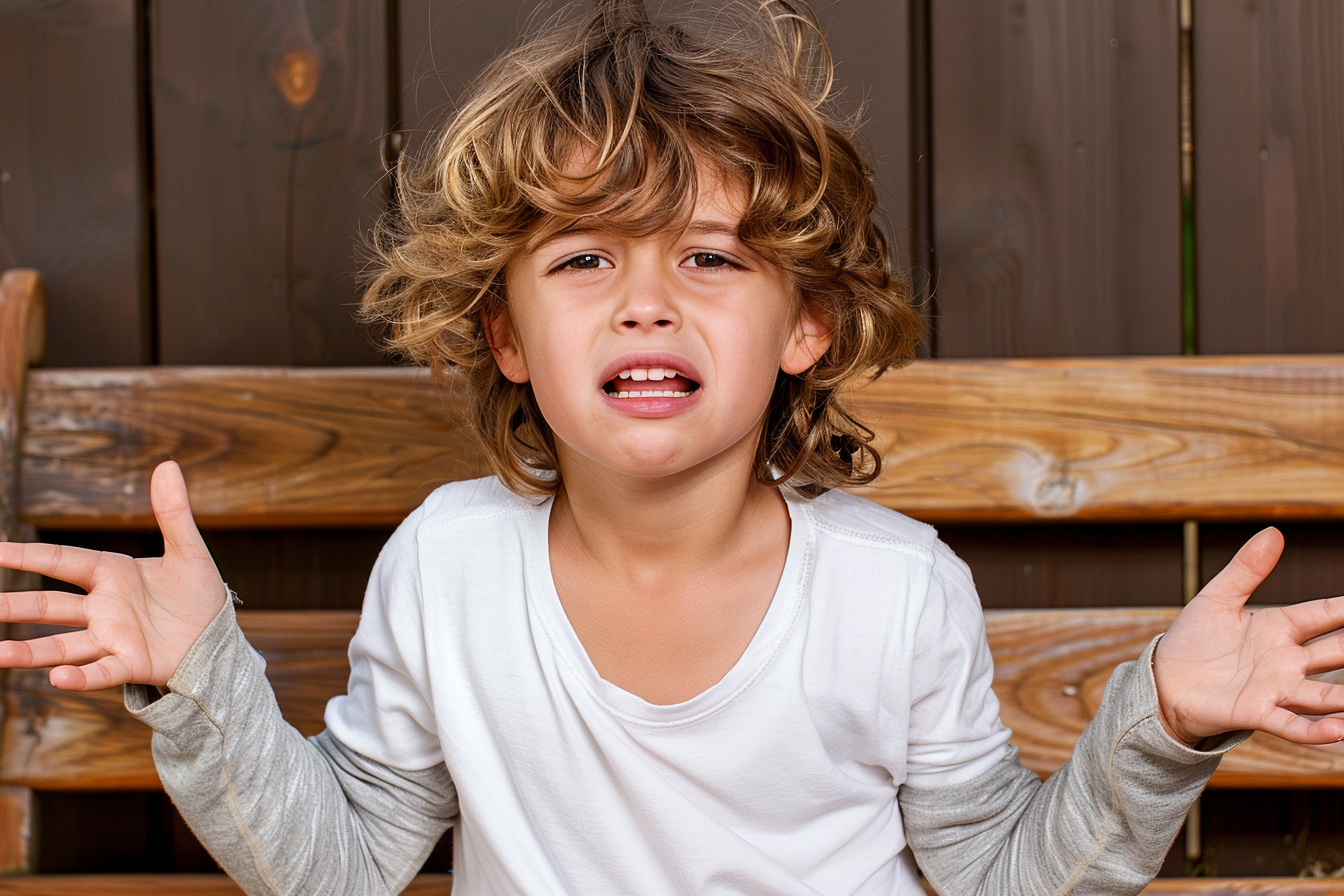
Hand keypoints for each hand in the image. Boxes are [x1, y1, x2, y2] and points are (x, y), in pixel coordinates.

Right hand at [0, 461, 227, 689]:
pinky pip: (101, 672)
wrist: (219, 639)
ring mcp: (114, 638)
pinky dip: (80, 677)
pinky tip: (56, 679)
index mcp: (112, 574)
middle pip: (48, 607)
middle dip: (13, 607)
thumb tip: (167, 464)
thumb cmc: (199, 596)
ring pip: (62, 645)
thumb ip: (172, 512)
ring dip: (29, 651)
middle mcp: (104, 608)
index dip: (27, 556)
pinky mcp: (133, 663)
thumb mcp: (188, 551)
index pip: (61, 561)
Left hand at [1154, 527, 1343, 745]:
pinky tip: (1340, 731)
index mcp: (1278, 627)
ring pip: (1325, 694)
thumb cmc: (1192, 640)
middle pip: (1338, 653)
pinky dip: (1316, 731)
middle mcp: (1286, 660)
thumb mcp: (1217, 599)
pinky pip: (1292, 724)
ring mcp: (1275, 688)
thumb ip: (1246, 569)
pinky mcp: (1256, 712)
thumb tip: (1273, 531)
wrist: (1164, 681)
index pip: (1326, 614)